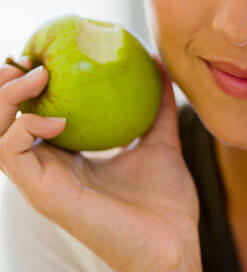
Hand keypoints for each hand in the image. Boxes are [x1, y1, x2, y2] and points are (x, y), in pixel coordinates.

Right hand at [0, 55, 201, 271]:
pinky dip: (25, 130)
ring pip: (0, 136)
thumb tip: (158, 64)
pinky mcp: (46, 195)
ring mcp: (46, 182)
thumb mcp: (161, 140)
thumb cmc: (165, 201)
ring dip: (7, 101)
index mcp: (74, 157)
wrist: (172, 246)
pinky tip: (55, 119)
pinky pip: (13, 156)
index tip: (47, 56)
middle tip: (27, 61)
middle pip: (9, 123)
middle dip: (7, 88)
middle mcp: (54, 167)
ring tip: (33, 75)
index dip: (31, 86)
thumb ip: (159, 106)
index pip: (37, 116)